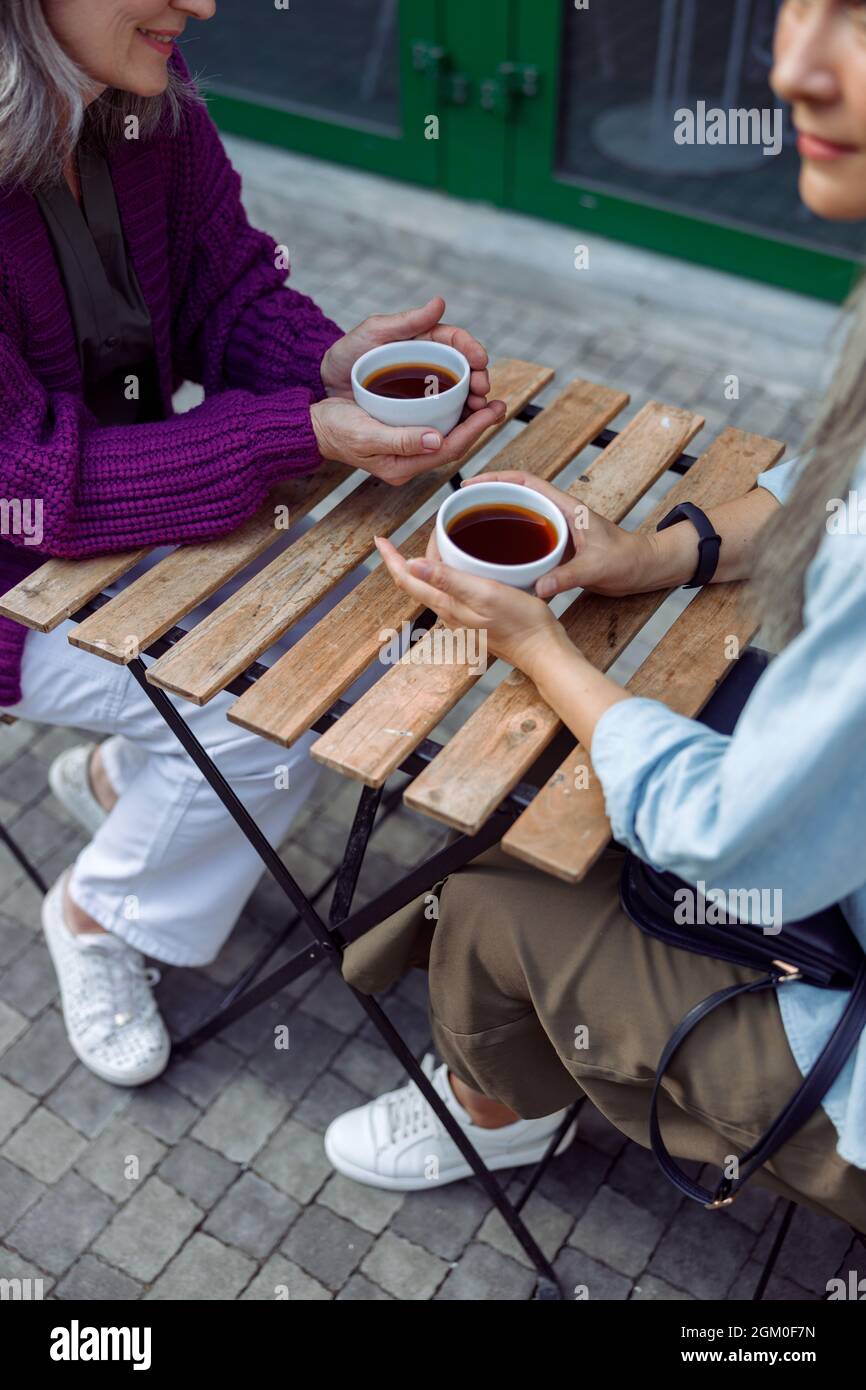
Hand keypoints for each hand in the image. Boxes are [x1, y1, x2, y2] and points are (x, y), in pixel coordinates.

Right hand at [310, 395, 505, 486]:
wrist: (313, 428)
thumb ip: (401, 440)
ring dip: (467, 420)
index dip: (476, 431)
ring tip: (485, 401)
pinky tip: (459, 401)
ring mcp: (406, 452)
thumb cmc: (335, 429)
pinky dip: (450, 416)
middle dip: (478, 426)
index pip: (449, 449)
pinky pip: (434, 430)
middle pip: (453, 445)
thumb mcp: (366, 434)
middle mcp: (409, 462)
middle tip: (498, 404)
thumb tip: (437, 439)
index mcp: (403, 466)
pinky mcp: (402, 438)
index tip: (495, 410)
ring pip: (446, 437)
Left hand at [320, 296, 494, 414]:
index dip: (472, 349)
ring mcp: (425, 389)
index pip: (455, 341)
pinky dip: (457, 420)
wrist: (326, 385)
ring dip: (474, 402)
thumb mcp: (374, 333)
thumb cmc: (348, 354)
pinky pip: (443, 415)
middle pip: (463, 369)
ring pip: (458, 394)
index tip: (480, 361)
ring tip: (480, 410)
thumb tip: (440, 302)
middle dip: (478, 379)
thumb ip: (407, 321)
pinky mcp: (418, 411)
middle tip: (482, 391)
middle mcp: (429, 364)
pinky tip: (464, 428)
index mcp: (423, 340)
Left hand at [374, 535, 569, 676]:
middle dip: (410, 556)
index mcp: (446, 604)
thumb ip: (448, 580)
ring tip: (438, 542)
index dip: (391, 558)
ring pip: (434, 586)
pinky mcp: (476, 617)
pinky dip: (449, 573)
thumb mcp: (484, 594)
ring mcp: (462, 616)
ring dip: (429, 564)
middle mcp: (448, 612)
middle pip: (418, 581)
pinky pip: (453, 591)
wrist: (542, 650)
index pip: (407, 579)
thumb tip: (410, 564)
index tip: (380, 540)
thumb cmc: (519, 623)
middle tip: (421, 531)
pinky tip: (462, 565)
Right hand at [463, 472, 652, 597]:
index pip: (526, 482)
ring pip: (520, 518)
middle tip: (459, 509)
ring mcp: (557, 531)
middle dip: (488, 497)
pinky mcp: (558, 548)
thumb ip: (567, 577)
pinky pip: (527, 540)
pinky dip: (509, 545)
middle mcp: (559, 515)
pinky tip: (494, 559)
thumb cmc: (628, 559)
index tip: (471, 484)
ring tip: (469, 531)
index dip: (497, 478)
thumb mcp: (596, 568)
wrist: (646, 568)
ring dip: (497, 520)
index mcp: (566, 508)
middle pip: (516, 497)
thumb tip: (537, 589)